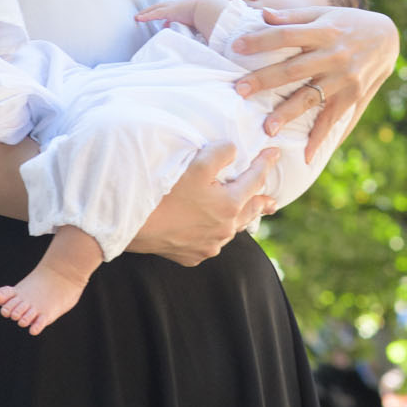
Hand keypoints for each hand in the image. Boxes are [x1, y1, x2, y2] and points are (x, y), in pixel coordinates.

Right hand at [124, 143, 278, 265]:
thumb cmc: (164, 192)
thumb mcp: (195, 164)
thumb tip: (234, 151)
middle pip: (250, 211)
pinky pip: (212, 243)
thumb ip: (221, 153)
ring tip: (248, 215)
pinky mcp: (192, 256)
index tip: (275, 153)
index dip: (266, 163)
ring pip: (232, 229)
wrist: (131, 225)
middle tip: (272, 201)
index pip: (256, 179)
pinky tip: (215, 231)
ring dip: (240, 219)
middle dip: (262, 201)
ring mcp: (209, 246)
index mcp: (230, 205)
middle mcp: (224, 229)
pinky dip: (218, 233)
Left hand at [134, 0, 225, 38]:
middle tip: (146, 17)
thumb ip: (204, 39)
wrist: (211, 11)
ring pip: (157, 9)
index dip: (169, 20)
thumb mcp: (206, 31)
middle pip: (164, 9)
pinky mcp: (170, 11)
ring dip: (147, 13)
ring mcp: (174, 8)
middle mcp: (180, 9)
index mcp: (188, 13)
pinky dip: (147, 16)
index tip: (166, 26)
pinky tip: (138, 18)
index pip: (176, 16)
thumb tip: (209, 54)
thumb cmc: (212, 21)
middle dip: (154, 12)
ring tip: (138, 17)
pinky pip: (155, 14)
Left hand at [229, 6, 398, 162]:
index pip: (287, 35)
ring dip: (289, 113)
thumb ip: (293, 17)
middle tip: (240, 91)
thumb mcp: (324, 13)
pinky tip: (306, 155)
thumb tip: (262, 15)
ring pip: (311, 97)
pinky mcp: (353, 95)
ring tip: (267, 128)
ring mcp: (345, 77)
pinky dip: (320, 137)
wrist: (388, 38)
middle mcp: (334, 55)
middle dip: (266, 80)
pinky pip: (333, 118)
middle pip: (294, 69)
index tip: (236, 47)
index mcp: (324, 31)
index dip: (262, 40)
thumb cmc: (348, 23)